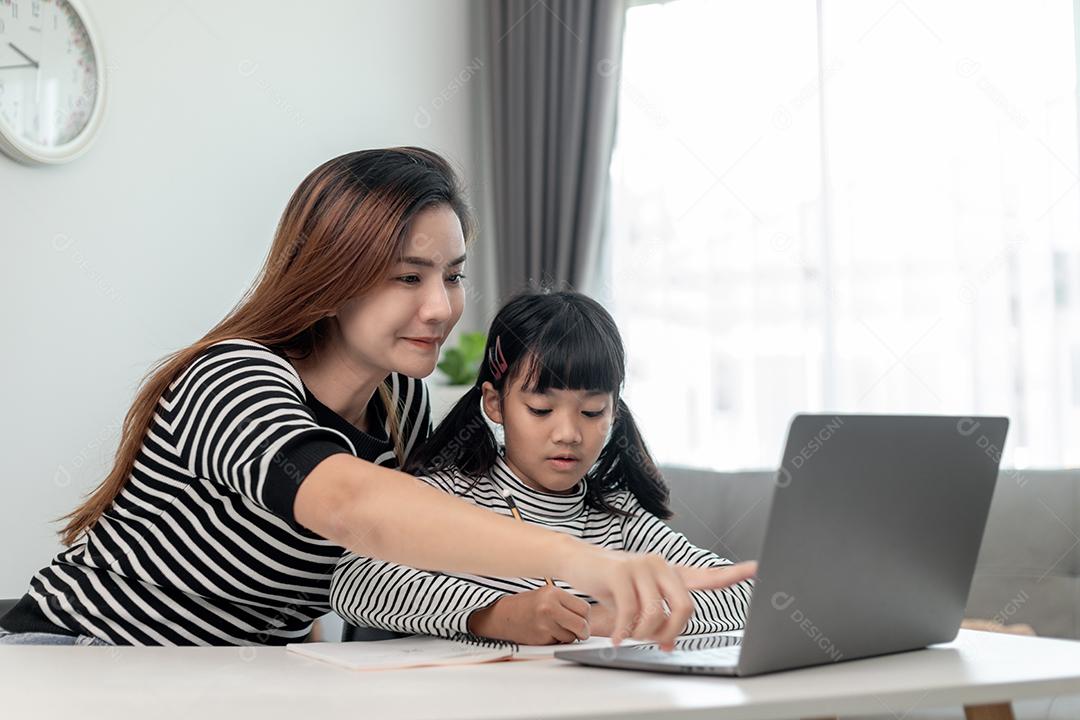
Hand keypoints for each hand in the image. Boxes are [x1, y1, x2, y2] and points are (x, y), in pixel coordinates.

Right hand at [468, 585, 591, 645]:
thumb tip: (589, 618)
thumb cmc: (527, 606)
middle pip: (582, 624)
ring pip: (571, 637)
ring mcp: (544, 623)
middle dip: (583, 631)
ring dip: (568, 637)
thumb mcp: (547, 595)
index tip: (582, 620)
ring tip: (555, 629)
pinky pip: (559, 643)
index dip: (586, 618)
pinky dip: (557, 641)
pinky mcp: (540, 637)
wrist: (502, 616)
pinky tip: (546, 634)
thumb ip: (566, 603)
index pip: (584, 608)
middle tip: (579, 632)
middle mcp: (549, 606)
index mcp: (553, 593)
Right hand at [588, 562, 755, 638]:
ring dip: (643, 634)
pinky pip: (631, 613)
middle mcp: (660, 564)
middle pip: (685, 608)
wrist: (577, 560)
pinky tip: (616, 638)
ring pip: (657, 614)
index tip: (757, 569)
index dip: (733, 574)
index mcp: (669, 572)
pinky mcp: (620, 572)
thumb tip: (667, 643)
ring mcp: (641, 565)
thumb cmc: (610, 583)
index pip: (707, 576)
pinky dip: (624, 633)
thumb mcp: (637, 601)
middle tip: (656, 642)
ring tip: (629, 636)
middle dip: (671, 632)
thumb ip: (657, 617)